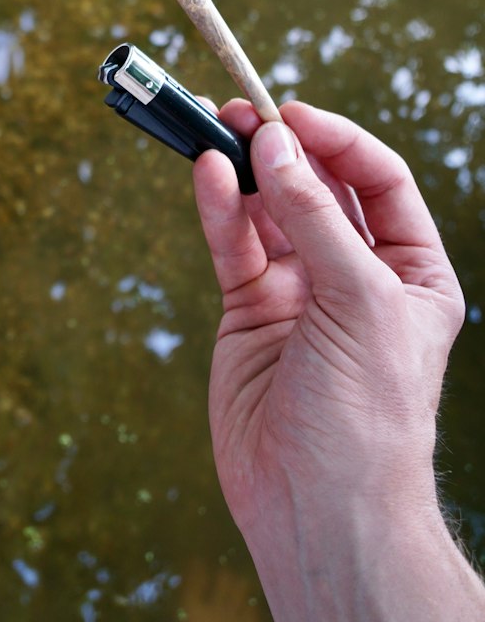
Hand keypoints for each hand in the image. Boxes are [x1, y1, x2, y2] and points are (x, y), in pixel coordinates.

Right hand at [193, 101, 464, 539]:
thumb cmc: (367, 416)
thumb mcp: (359, 303)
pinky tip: (209, 173)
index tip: (293, 115)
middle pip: (318, 187)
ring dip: (245, 168)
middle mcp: (357, 275)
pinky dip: (219, 207)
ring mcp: (299, 293)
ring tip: (215, 128)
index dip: (339, 141)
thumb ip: (316, 219)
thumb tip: (275, 143)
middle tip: (244, 112)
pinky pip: (234, 244)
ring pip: (268, 210)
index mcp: (412, 273)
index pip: (380, 182)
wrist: (320, 510)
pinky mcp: (249, 313)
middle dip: (285, 147)